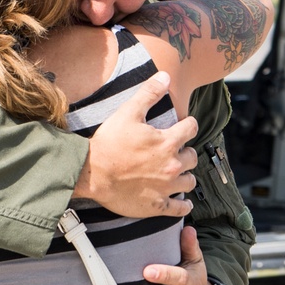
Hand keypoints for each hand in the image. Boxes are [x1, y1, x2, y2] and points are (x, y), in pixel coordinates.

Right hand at [75, 71, 197, 217]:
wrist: (92, 173)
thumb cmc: (109, 142)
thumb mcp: (128, 112)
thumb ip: (149, 93)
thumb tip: (165, 75)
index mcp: (167, 142)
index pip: (191, 128)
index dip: (187, 125)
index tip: (182, 126)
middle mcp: (172, 165)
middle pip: (193, 157)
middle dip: (186, 151)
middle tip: (175, 151)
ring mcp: (166, 188)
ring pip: (190, 182)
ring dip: (186, 175)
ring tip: (176, 173)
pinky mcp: (157, 206)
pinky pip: (180, 208)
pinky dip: (183, 205)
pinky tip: (182, 201)